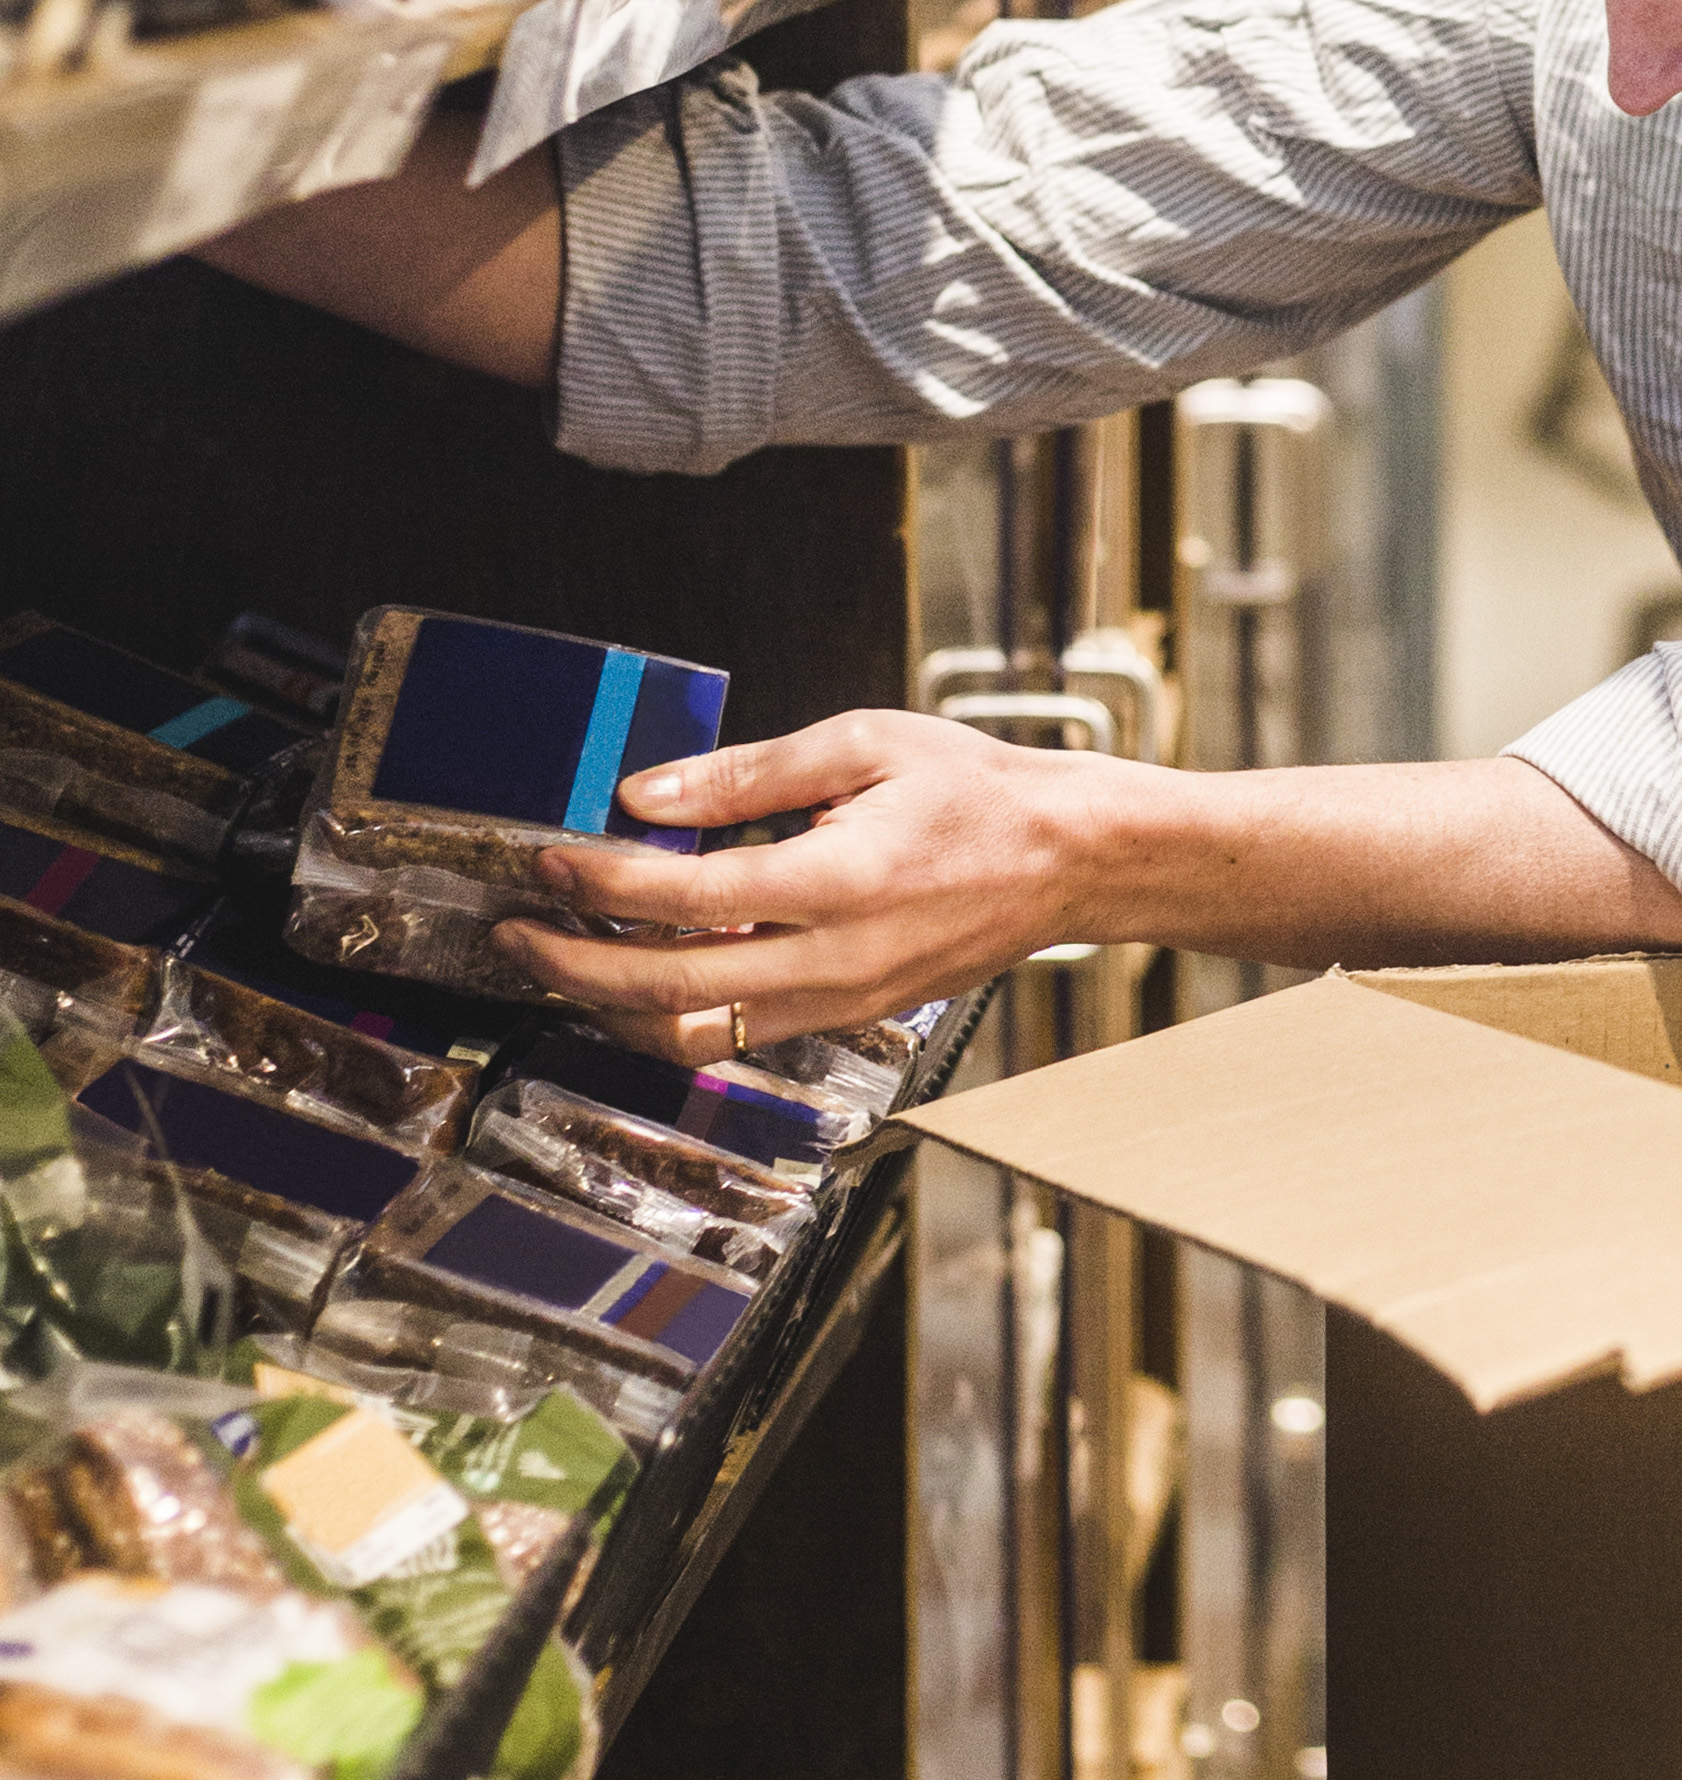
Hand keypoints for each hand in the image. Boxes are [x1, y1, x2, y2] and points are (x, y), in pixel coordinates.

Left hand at [496, 705, 1133, 1047]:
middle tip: (514, 932)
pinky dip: (668, 1015)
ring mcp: (839, 1002)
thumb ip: (747, 774)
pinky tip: (632, 977)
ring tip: (557, 962)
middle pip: (670, 989)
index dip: (601, 881)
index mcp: (841, 879)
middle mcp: (834, 959)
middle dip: (572, 965)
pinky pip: (734, 1036)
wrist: (1068, 861)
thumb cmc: (977, 793)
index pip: (688, 896)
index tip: (546, 857)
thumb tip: (647, 794)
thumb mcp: (864, 744)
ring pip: (694, 1035)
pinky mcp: (843, 1018)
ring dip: (609, 1007)